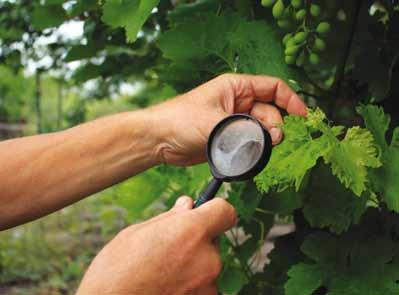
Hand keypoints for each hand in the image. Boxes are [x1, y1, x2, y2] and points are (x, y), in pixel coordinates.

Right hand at [76, 197, 235, 294]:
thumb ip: (170, 218)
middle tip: (168, 248)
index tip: (205, 212)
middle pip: (212, 240)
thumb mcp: (137, 233)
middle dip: (195, 240)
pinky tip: (165, 287)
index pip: (225, 211)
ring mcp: (208, 286)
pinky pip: (202, 286)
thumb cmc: (114, 273)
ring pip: (206, 265)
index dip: (214, 209)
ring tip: (161, 273)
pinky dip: (189, 285)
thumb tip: (187, 205)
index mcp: (191, 231)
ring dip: (192, 265)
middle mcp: (207, 258)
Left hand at [150, 74, 306, 165]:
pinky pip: (251, 143)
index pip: (273, 87)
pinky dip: (254, 150)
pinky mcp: (229, 138)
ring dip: (263, 140)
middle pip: (271, 112)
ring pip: (262, 130)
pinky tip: (247, 156)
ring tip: (253, 148)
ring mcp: (234, 121)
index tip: (303, 116)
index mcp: (236, 88)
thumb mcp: (215, 122)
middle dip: (274, 126)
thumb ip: (245, 130)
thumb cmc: (181, 120)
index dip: (291, 100)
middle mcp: (238, 103)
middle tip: (270, 140)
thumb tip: (271, 138)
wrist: (160, 140)